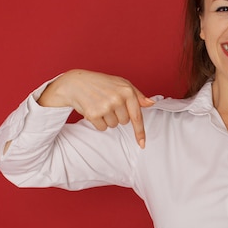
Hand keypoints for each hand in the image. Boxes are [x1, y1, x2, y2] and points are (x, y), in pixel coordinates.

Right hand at [38, 69, 153, 147]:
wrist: (76, 83)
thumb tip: (151, 104)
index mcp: (127, 90)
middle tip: (108, 103)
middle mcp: (117, 98)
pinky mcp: (94, 114)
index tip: (142, 144)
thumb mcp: (121, 84)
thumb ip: (137, 95)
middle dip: (117, 115)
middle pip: (124, 122)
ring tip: (100, 104)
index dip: (140, 132)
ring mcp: (105, 106)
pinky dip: (98, 122)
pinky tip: (93, 109)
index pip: (137, 116)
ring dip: (107, 119)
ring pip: (113, 125)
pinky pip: (102, 128)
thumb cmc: (102, 83)